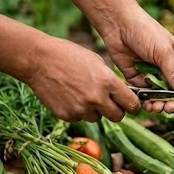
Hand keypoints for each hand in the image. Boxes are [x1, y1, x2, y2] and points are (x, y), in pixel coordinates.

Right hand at [24, 36, 140, 122]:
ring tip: (82, 94)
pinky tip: (69, 96)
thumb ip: (110, 80)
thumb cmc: (69, 56)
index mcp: (107, 82)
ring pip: (97, 118)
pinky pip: (79, 118)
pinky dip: (77, 110)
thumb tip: (122, 95)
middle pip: (117, 117)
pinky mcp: (66, 116)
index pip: (131, 103)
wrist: (39, 61)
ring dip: (94, 110)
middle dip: (116, 111)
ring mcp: (80, 109)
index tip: (131, 106)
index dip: (133, 106)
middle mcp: (96, 98)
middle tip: (110, 104)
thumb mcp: (96, 62)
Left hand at [100, 8, 173, 113]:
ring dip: (159, 104)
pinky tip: (145, 104)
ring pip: (159, 96)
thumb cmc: (146, 32)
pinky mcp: (136, 78)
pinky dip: (145, 100)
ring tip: (156, 107)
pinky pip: (142, 94)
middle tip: (168, 108)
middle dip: (173, 102)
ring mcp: (151, 74)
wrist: (118, 26)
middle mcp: (167, 69)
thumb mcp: (163, 53)